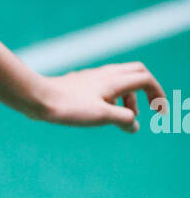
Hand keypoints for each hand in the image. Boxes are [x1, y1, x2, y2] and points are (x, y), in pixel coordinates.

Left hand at [39, 61, 165, 131]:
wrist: (39, 98)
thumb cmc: (69, 107)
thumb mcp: (102, 116)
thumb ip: (123, 119)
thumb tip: (133, 125)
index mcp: (114, 80)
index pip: (145, 79)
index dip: (157, 94)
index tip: (159, 112)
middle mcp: (106, 74)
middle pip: (137, 73)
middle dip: (147, 90)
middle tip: (147, 109)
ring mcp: (93, 77)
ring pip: (120, 80)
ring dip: (128, 97)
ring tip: (122, 118)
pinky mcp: (81, 83)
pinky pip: (105, 85)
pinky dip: (113, 98)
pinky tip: (101, 113)